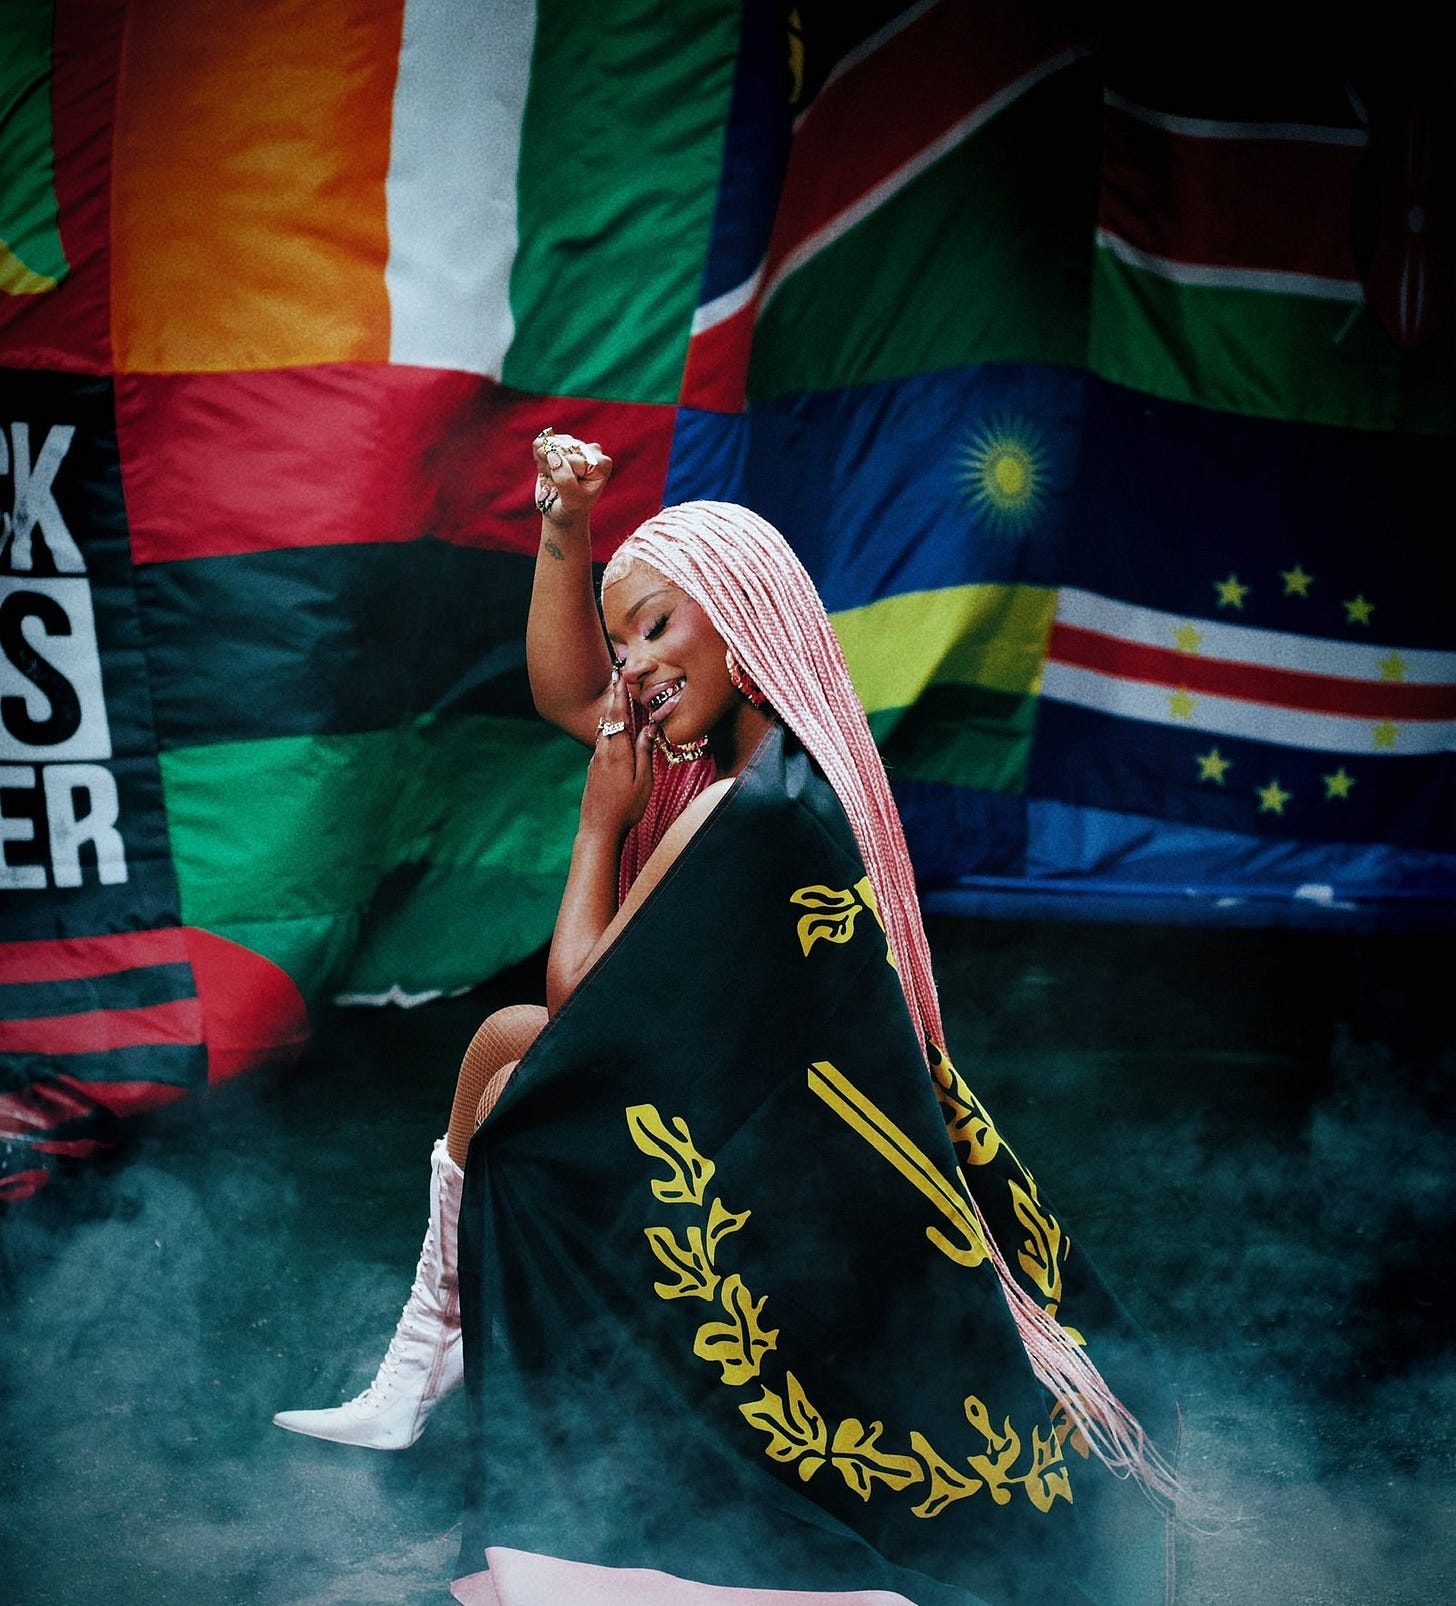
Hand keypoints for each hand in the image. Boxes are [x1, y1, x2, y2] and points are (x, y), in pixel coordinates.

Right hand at [532, 428, 612, 526]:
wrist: (564, 511)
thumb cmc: (571, 508)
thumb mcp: (571, 500)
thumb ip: (564, 479)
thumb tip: (552, 454)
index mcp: (602, 464)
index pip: (573, 459)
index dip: (564, 474)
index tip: (569, 489)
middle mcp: (592, 451)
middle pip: (562, 446)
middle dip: (552, 465)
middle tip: (558, 485)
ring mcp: (576, 445)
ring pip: (550, 443)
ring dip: (545, 463)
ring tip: (554, 479)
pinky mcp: (561, 443)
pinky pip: (541, 442)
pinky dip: (539, 458)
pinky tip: (548, 471)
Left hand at [578, 672, 654, 840]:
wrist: (597, 829)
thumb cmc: (626, 809)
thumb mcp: (644, 782)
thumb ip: (645, 754)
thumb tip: (648, 730)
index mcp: (618, 753)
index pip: (619, 717)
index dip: (619, 695)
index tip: (620, 676)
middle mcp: (603, 752)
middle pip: (608, 720)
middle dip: (614, 699)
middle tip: (617, 679)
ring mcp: (595, 761)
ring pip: (603, 731)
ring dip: (610, 714)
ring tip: (616, 699)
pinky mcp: (592, 770)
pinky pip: (601, 744)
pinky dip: (608, 731)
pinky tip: (613, 732)